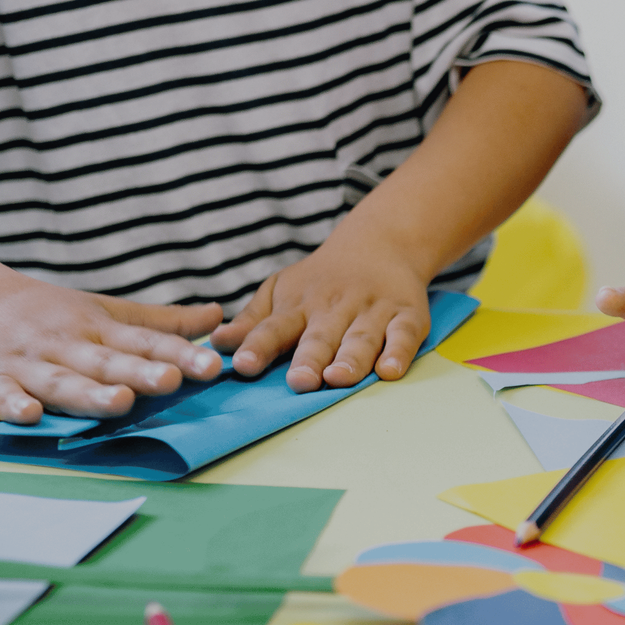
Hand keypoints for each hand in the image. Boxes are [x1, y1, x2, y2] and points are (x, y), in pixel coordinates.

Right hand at [0, 269, 224, 424]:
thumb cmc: (50, 315)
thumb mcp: (107, 312)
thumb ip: (162, 324)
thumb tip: (219, 317)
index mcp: (97, 330)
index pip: (144, 343)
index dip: (179, 354)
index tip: (212, 366)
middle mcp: (65, 345)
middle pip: (106, 362)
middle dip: (139, 373)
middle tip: (172, 381)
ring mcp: (25, 364)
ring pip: (60, 381)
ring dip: (88, 393)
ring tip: (119, 403)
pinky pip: (0, 395)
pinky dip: (13, 404)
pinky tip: (30, 414)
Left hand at [210, 217, 435, 392]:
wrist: (380, 243)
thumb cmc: (321, 280)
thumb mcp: (280, 291)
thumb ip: (253, 322)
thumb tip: (216, 344)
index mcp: (299, 306)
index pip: (274, 328)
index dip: (258, 346)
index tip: (243, 365)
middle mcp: (335, 308)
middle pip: (320, 337)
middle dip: (309, 359)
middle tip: (299, 382)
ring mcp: (372, 312)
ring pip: (361, 338)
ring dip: (351, 359)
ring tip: (338, 378)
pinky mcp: (407, 316)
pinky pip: (404, 335)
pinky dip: (399, 352)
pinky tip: (390, 370)